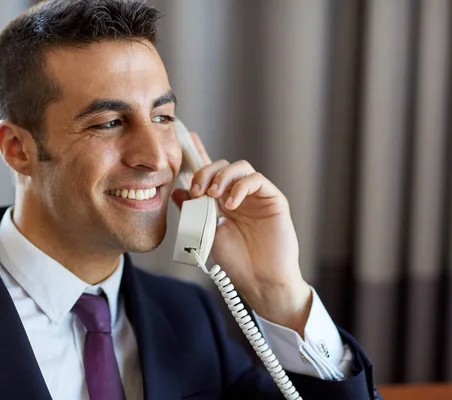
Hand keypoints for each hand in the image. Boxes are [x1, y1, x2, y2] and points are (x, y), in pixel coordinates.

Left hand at [171, 133, 311, 335]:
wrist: (259, 282)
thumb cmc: (236, 263)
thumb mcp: (206, 235)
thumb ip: (194, 212)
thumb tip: (178, 192)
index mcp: (222, 202)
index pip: (210, 172)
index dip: (199, 153)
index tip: (186, 137)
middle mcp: (239, 195)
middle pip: (222, 166)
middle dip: (205, 172)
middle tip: (197, 191)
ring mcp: (257, 196)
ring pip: (240, 167)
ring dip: (222, 176)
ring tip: (213, 195)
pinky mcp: (273, 200)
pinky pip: (257, 180)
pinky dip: (241, 186)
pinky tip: (230, 203)